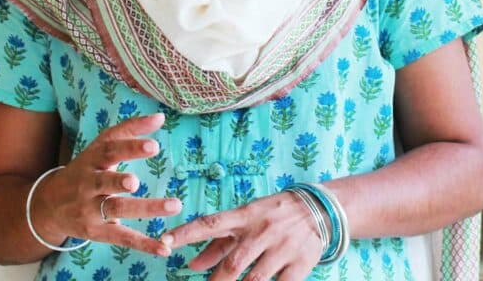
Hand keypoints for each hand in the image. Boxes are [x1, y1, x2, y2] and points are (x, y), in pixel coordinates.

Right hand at [32, 112, 180, 255]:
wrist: (48, 205)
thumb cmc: (85, 170)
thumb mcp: (100, 147)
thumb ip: (129, 130)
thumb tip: (160, 117)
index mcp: (92, 161)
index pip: (109, 151)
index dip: (130, 148)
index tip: (153, 146)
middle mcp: (89, 185)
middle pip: (105, 182)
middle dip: (119, 182)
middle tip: (135, 182)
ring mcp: (91, 210)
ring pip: (117, 210)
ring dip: (145, 208)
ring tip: (173, 205)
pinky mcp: (97, 232)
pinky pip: (122, 237)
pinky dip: (143, 244)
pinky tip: (164, 248)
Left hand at [161, 191, 323, 280]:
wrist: (317, 208)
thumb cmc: (272, 215)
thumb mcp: (245, 220)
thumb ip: (217, 244)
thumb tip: (190, 265)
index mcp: (244, 216)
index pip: (209, 223)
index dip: (186, 233)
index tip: (164, 242)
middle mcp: (261, 230)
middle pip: (233, 263)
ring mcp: (282, 247)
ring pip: (255, 279)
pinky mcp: (301, 262)